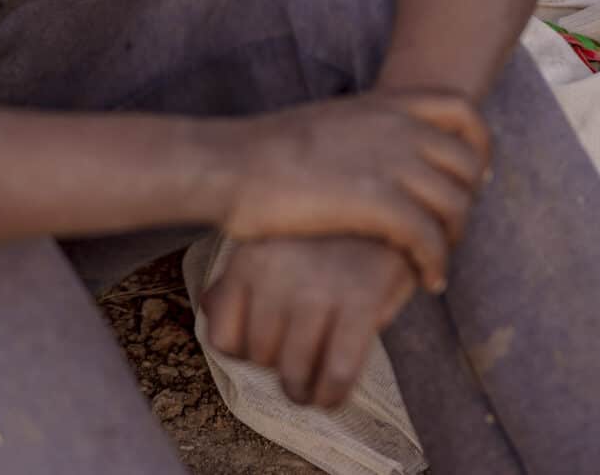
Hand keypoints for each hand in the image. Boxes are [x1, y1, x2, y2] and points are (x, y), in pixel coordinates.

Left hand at [203, 235, 415, 408]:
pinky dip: (332, 394)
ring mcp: (318, 288)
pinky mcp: (361, 300)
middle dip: (280, 369)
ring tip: (314, 390)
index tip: (269, 349)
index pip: (224, 339)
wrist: (391, 202)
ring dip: (305, 392)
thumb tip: (207, 305)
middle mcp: (276, 274)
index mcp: (249, 260)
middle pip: (260, 357)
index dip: (246, 354)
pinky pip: (336, 371)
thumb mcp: (277, 241)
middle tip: (301, 363)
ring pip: (293, 371)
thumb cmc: (329, 232)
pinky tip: (334, 396)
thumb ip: (240, 275)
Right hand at [224, 91, 487, 290]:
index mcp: (384, 103)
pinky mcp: (376, 201)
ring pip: (455, 202)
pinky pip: (429, 236)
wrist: (231, 165)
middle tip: (452, 230)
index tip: (474, 174)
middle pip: (467, 161)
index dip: (479, 143)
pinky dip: (436, 262)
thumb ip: (363, 131)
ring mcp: (390, 161)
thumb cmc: (265, 152)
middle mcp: (397, 126)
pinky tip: (427, 281)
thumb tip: (374, 150)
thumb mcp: (328, 123)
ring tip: (437, 265)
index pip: (462, 109)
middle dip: (469, 199)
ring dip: (454, 239)